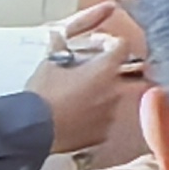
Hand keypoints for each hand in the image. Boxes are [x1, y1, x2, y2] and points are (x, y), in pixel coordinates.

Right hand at [21, 0, 147, 152]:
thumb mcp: (49, 64)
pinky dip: (99, 115)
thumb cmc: (42, 95)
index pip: (123, 46)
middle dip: (125, 71)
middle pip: (136, 76)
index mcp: (105, 69)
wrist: (32, 129)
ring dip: (110, 94)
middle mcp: (115, 91)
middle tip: (105, 71)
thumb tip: (58, 36)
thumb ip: (59, 47)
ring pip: (121, 100)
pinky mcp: (103, 133)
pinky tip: (82, 115)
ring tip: (88, 95)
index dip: (112, 43)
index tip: (99, 46)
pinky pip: (108, 120)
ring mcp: (111, 114)